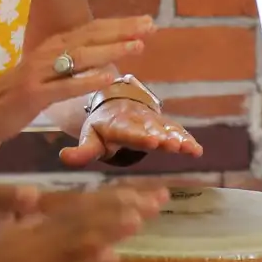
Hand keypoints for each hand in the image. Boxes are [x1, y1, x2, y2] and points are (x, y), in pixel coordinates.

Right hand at [0, 18, 153, 142]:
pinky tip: (108, 76)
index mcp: (50, 48)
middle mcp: (46, 54)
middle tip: (151, 24)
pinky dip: (86, 80)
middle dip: (122, 30)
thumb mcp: (43, 75)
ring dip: (110, 50)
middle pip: (89, 37)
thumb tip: (99, 60)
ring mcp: (38, 74)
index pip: (89, 31)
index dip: (118, 25)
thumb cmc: (10, 97)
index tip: (146, 21)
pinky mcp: (32, 95)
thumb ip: (67, 66)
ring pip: (79, 57)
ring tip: (138, 45)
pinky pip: (63, 87)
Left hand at [60, 99, 202, 167]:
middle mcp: (137, 120)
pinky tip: (197, 150)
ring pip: (167, 128)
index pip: (128, 130)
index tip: (150, 140)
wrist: (116, 104)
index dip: (139, 135)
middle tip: (172, 144)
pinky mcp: (164, 124)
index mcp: (117, 124)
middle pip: (151, 128)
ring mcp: (153, 121)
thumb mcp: (90, 138)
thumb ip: (81, 151)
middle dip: (162, 136)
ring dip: (177, 138)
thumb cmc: (101, 128)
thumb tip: (64, 156)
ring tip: (188, 148)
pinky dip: (187, 139)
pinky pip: (177, 130)